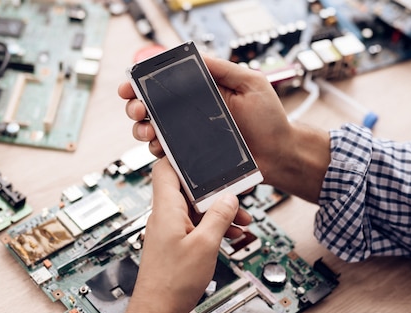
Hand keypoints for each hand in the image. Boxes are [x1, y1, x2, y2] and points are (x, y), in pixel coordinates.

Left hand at [98, 157, 242, 312]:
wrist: (159, 312)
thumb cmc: (173, 282)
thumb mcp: (205, 245)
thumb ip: (219, 216)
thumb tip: (229, 196)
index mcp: (166, 209)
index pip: (166, 168)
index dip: (183, 157)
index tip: (204, 152)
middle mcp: (164, 216)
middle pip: (188, 188)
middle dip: (215, 190)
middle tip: (239, 193)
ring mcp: (169, 230)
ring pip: (196, 209)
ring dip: (219, 212)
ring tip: (245, 220)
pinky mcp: (175, 243)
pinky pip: (196, 226)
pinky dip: (214, 227)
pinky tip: (232, 235)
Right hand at [118, 55, 330, 202]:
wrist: (279, 155)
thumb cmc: (270, 120)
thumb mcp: (250, 83)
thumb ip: (222, 69)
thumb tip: (193, 56)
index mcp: (202, 92)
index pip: (166, 84)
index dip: (143, 83)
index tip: (131, 85)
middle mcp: (192, 113)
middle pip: (152, 107)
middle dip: (136, 106)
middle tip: (138, 109)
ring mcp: (190, 137)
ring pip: (153, 131)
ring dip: (141, 129)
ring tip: (146, 130)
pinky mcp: (193, 158)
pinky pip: (166, 154)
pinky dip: (156, 150)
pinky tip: (158, 147)